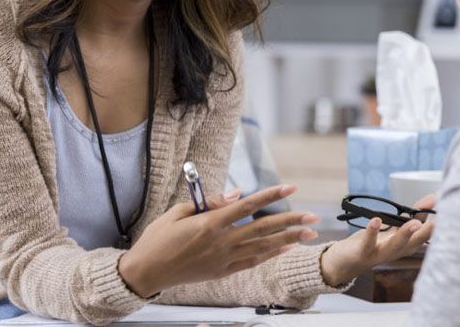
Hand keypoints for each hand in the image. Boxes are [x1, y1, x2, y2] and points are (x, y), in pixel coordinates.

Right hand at [118, 185, 319, 297]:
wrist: (147, 272)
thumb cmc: (159, 238)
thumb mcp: (179, 212)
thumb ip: (210, 202)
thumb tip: (237, 194)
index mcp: (210, 224)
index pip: (247, 206)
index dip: (270, 195)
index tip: (290, 187)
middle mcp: (221, 242)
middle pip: (263, 229)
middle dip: (290, 221)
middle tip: (313, 216)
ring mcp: (223, 259)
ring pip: (263, 247)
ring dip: (287, 239)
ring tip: (308, 233)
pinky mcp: (222, 272)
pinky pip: (252, 262)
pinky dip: (270, 254)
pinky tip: (285, 248)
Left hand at [319, 194, 436, 286]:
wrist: (345, 263)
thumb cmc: (373, 244)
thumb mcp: (395, 229)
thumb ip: (413, 215)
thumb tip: (433, 198)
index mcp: (406, 245)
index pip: (426, 235)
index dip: (437, 224)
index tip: (448, 210)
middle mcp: (397, 251)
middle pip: (415, 243)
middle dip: (428, 232)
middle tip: (440, 220)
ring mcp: (380, 253)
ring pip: (395, 246)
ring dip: (405, 235)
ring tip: (414, 223)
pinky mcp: (363, 252)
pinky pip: (369, 243)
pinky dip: (372, 231)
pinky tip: (376, 220)